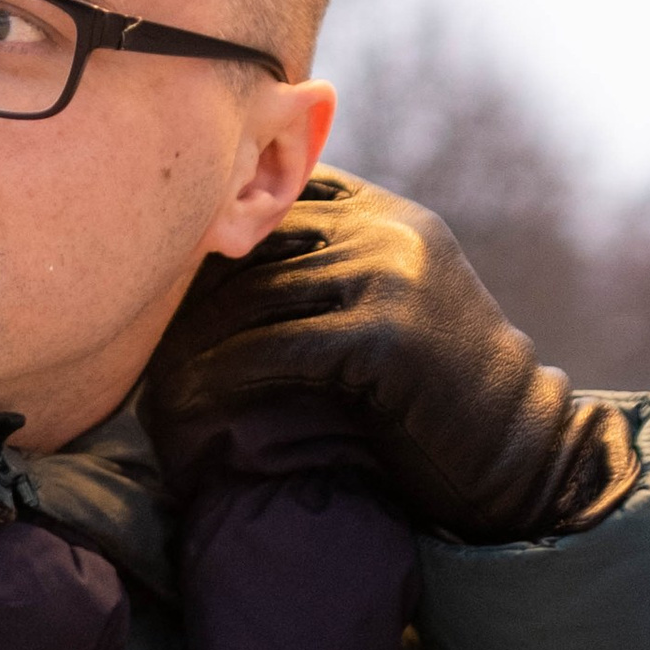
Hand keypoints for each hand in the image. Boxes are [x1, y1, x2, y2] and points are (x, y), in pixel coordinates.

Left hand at [144, 170, 639, 545]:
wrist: (516, 449)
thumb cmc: (433, 385)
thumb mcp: (387, 299)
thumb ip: (325, 265)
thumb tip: (217, 251)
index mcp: (385, 213)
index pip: (273, 200)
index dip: (215, 239)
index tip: (162, 279)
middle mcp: (390, 231)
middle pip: (256, 245)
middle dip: (193, 288)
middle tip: (134, 325)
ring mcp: (392, 279)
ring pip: (258, 296)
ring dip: (196, 338)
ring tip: (151, 371)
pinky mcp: (386, 337)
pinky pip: (277, 347)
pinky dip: (227, 374)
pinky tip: (192, 398)